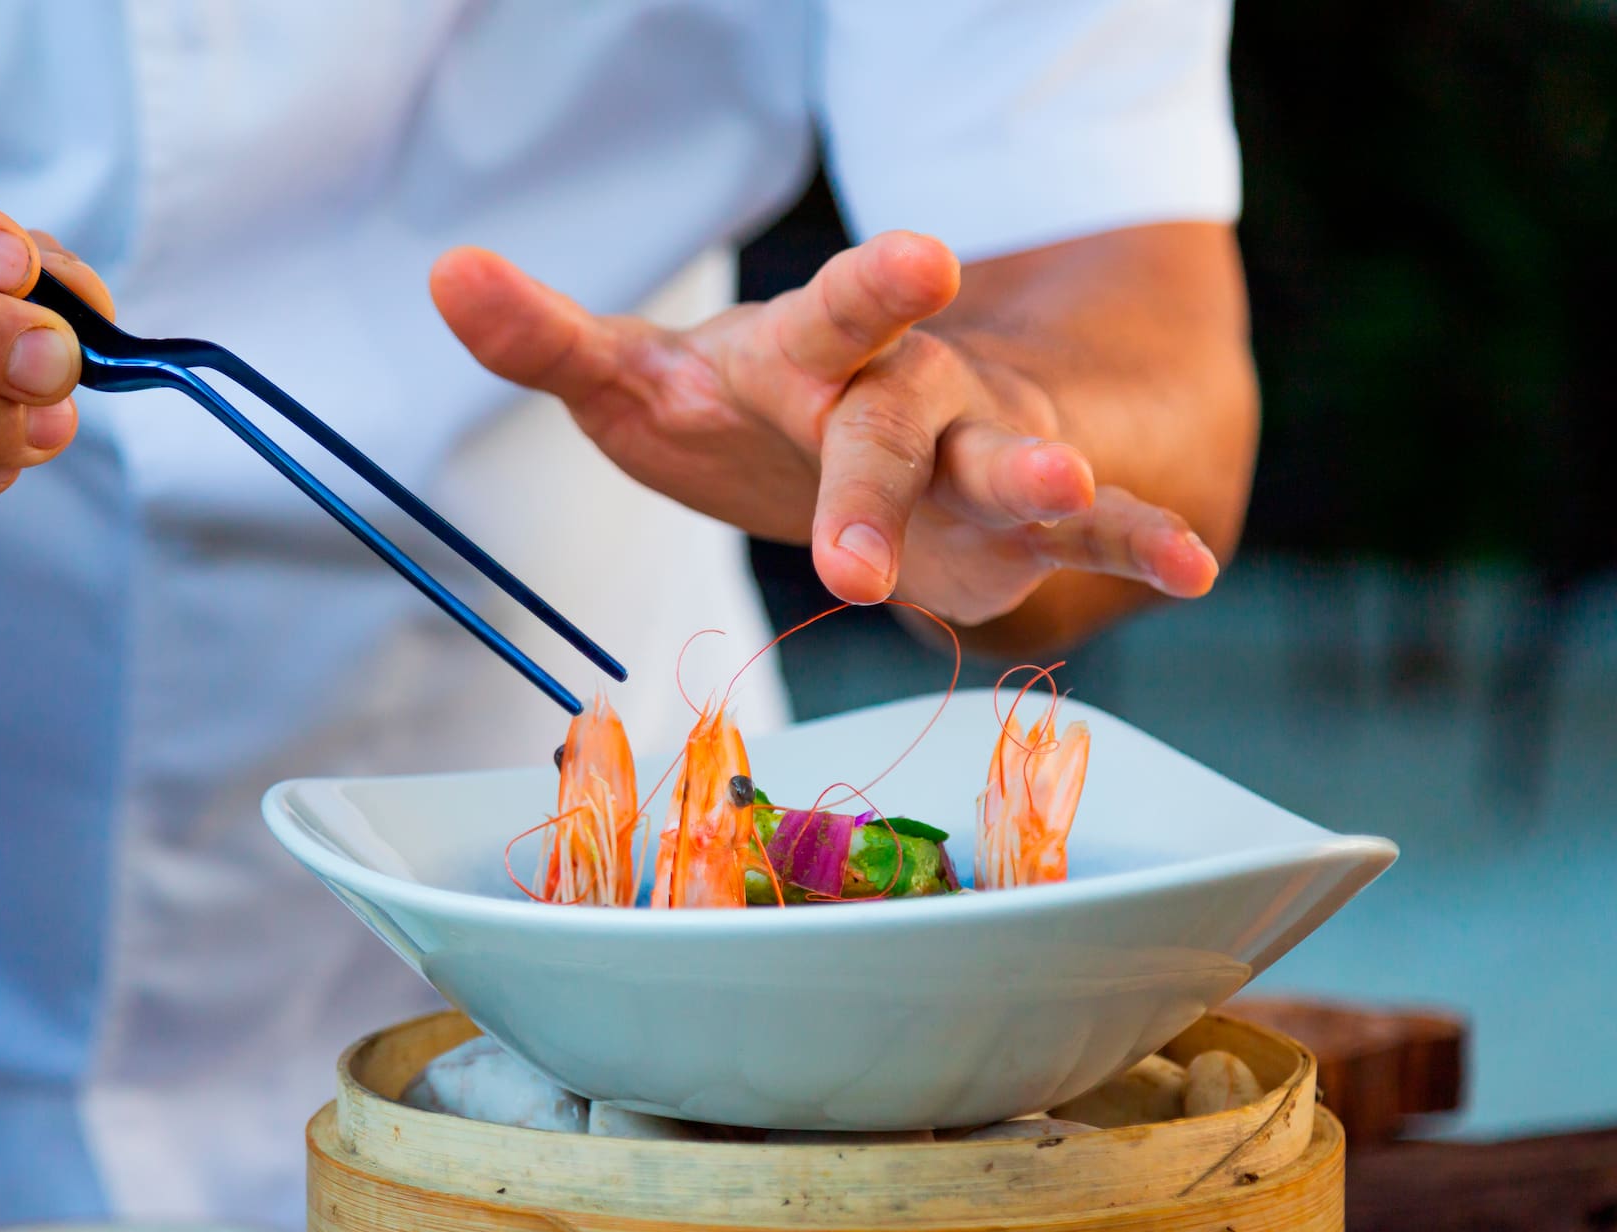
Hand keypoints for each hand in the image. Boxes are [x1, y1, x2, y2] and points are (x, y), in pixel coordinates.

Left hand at [430, 232, 1218, 622]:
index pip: (832, 314)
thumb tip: (442, 269)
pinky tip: (1192, 572)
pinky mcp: (1024, 521)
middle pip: (904, 407)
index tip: (917, 256)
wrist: (879, 443)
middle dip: (886, 459)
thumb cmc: (751, 409)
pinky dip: (1141, 545)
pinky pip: (1097, 529)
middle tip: (857, 544)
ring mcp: (977, 450)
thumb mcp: (645, 379)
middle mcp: (904, 392)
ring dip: (1039, 474)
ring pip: (1010, 457)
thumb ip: (549, 340)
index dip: (868, 291)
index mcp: (809, 355)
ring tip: (1066, 488)